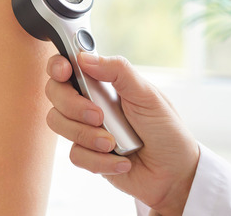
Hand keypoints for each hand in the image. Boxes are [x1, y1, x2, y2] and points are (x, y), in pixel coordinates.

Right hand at [45, 53, 199, 215]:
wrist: (174, 173)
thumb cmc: (166, 130)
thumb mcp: (147, 95)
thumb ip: (118, 71)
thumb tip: (84, 57)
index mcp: (104, 83)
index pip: (69, 66)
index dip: (58, 66)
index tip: (64, 72)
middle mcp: (91, 102)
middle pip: (55, 93)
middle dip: (73, 105)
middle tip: (99, 116)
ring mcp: (87, 129)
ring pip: (58, 123)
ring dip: (87, 135)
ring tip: (113, 143)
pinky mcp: (88, 155)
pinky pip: (75, 154)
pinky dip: (100, 160)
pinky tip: (122, 162)